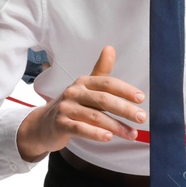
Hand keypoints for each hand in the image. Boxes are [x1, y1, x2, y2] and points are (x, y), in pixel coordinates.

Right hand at [17, 45, 145, 161]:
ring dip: (116, 126)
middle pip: (103, 100)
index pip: (107, 83)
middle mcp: (74, 92)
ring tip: (132, 134)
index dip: (125, 90)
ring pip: (95, 116)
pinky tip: (109, 137)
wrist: (43, 124)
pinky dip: (96, 134)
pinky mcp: (60, 124)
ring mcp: (66, 108)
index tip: (141, 98)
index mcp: (83, 82)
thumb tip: (110, 48)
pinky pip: (80, 129)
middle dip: (125, 109)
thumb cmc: (71, 105)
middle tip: (142, 118)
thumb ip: (100, 71)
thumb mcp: (85, 88)